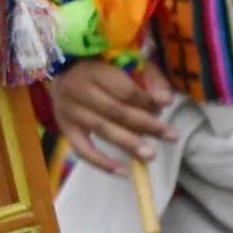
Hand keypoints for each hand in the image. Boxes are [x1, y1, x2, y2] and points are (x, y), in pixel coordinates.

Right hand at [52, 57, 174, 173]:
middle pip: (116, 112)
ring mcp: (69, 112)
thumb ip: (149, 77)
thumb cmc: (100, 63)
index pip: (124, 91)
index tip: (163, 107)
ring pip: (102, 130)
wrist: (61, 69)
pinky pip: (82, 150)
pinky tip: (123, 172)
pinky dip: (101, 163)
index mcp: (93, 71)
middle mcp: (77, 91)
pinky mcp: (65, 128)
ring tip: (151, 155)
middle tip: (170, 136)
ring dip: (129, 144)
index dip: (146, 101)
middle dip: (145, 125)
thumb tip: (166, 101)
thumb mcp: (126, 60)